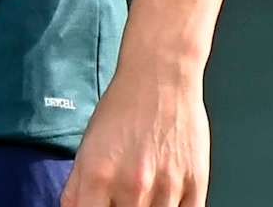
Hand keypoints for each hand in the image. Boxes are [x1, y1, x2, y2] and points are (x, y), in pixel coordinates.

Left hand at [60, 61, 209, 205]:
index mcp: (99, 175)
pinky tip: (164, 198)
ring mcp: (166, 189)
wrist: (160, 77)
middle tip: (121, 198)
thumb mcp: (87, 144)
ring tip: (144, 193)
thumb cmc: (124, 107)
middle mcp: (132, 186)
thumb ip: (77, 186)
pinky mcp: (196, 187)